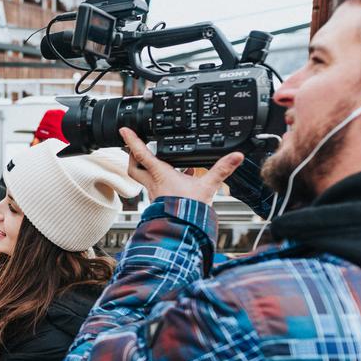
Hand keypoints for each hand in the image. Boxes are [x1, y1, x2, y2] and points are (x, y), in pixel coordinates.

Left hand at [119, 128, 243, 204]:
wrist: (184, 230)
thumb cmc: (190, 210)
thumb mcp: (208, 186)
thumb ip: (222, 170)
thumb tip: (236, 156)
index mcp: (160, 174)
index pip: (141, 153)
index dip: (132, 140)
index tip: (124, 130)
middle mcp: (154, 183)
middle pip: (135, 166)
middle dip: (132, 155)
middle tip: (135, 145)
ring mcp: (156, 192)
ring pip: (145, 176)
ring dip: (150, 166)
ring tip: (161, 156)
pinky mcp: (162, 200)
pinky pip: (159, 184)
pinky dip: (166, 177)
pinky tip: (182, 175)